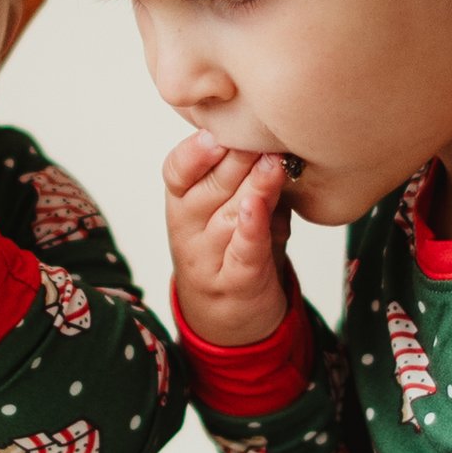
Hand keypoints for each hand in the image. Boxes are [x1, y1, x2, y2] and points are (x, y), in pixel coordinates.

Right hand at [164, 131, 293, 346]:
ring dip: (251, 188)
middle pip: (206, 189)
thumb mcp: (235, 209)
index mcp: (183, 205)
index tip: (216, 130)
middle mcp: (189, 231)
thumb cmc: (236, 251)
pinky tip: (258, 208)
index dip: (194, 151)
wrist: (232, 322)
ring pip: (227, 218)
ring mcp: (209, 260)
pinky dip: (250, 230)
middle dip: (234, 158)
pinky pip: (242, 254)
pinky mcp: (235, 285)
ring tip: (272, 162)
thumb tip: (274, 134)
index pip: (177, 172)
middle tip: (261, 132)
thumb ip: (246, 176)